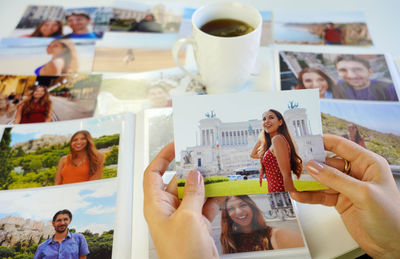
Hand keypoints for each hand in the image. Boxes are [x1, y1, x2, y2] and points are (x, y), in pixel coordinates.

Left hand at [143, 142, 220, 258]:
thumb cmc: (181, 254)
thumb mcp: (188, 218)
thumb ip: (192, 193)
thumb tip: (195, 175)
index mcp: (156, 206)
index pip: (153, 174)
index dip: (162, 158)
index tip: (175, 147)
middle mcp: (167, 210)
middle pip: (176, 182)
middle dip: (190, 171)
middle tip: (204, 160)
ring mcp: (182, 217)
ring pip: (192, 193)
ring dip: (205, 184)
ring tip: (217, 173)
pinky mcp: (195, 225)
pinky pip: (203, 206)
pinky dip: (213, 199)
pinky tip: (222, 192)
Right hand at [290, 135, 399, 257]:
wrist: (393, 246)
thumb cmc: (392, 218)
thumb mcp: (363, 194)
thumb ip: (336, 179)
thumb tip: (314, 166)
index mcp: (369, 164)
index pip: (342, 146)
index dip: (323, 142)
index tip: (306, 141)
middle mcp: (357, 173)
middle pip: (328, 163)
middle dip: (311, 164)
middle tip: (294, 164)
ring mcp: (348, 188)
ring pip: (322, 180)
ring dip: (307, 182)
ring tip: (293, 181)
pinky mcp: (340, 201)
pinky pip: (321, 195)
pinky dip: (309, 195)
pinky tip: (299, 195)